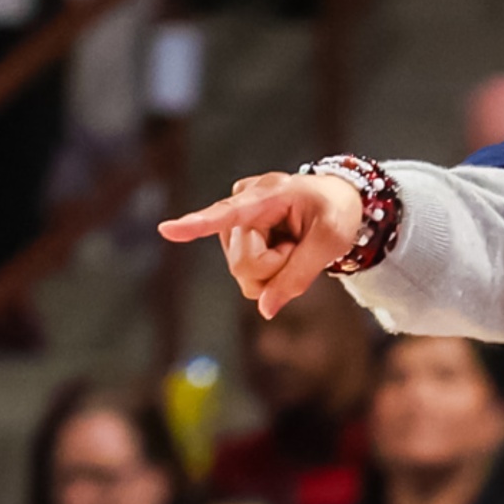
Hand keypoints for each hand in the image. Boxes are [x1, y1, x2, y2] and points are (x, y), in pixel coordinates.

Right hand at [158, 172, 362, 317]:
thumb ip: (298, 276)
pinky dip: (268, 270)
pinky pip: (246, 273)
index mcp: (269, 194)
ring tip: (291, 243)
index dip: (198, 224)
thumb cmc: (336, 213)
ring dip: (273, 270)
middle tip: (298, 247)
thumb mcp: (330, 243)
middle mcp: (243, 203)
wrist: (337, 199)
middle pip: (244, 264)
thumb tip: (265, 310)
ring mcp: (235, 221)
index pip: (230, 213)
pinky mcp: (233, 235)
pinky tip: (280, 248)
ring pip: (242, 273)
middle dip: (276, 269)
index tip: (167, 230)